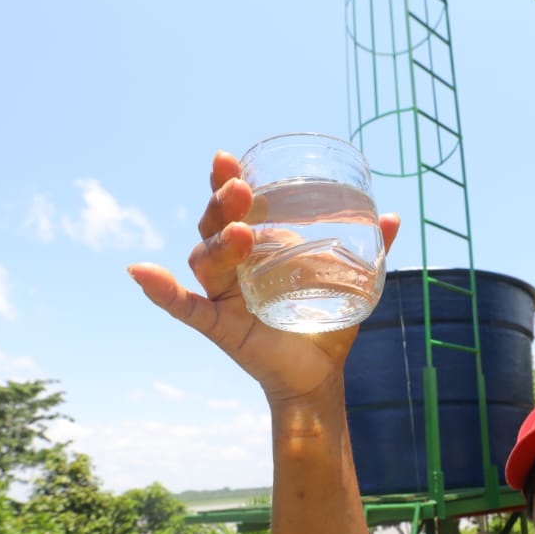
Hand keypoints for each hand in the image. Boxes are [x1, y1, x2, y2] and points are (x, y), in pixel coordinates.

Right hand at [129, 150, 399, 402]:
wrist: (320, 375)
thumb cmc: (324, 324)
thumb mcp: (352, 283)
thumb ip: (371, 251)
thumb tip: (394, 216)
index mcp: (255, 250)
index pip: (234, 208)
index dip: (226, 182)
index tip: (227, 158)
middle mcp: (232, 268)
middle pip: (214, 226)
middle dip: (222, 204)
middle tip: (239, 188)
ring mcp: (222, 296)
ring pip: (205, 260)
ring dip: (216, 243)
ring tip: (240, 233)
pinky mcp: (219, 326)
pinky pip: (184, 307)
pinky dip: (162, 291)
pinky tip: (140, 272)